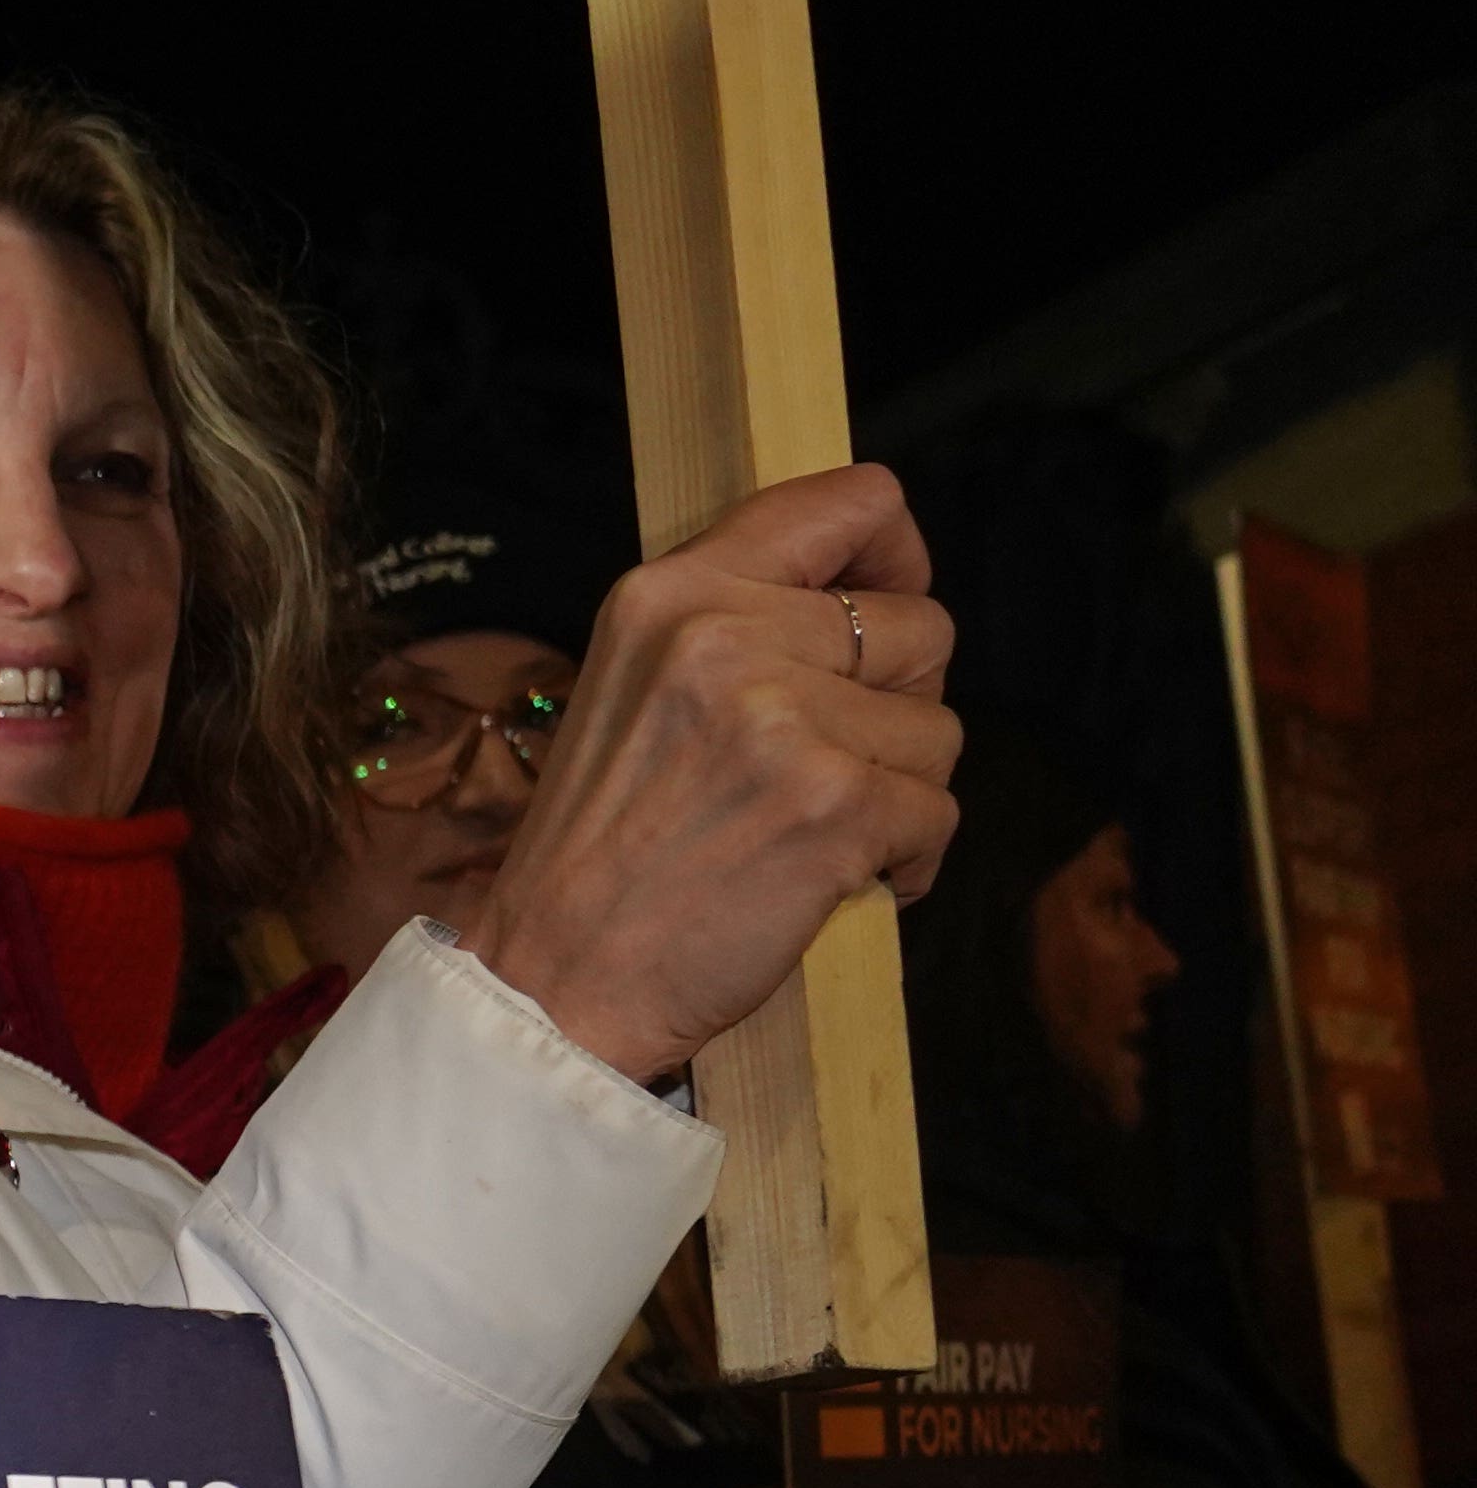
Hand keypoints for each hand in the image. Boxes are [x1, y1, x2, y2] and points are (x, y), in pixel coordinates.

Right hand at [460, 464, 961, 1085]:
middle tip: (821, 765)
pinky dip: (906, 863)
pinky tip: (831, 885)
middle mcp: (723, 638)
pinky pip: (939, 813)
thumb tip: (872, 597)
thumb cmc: (592, 857)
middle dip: (899, 704)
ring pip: (938, 729)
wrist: (549, 985)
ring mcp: (782, 721)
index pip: (852, 502)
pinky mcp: (833, 807)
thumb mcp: (629, 691)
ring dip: (898, 793)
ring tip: (806, 835)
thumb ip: (731, 625)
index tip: (887, 606)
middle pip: (922, 627)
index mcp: (668, 595)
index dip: (897, 556)